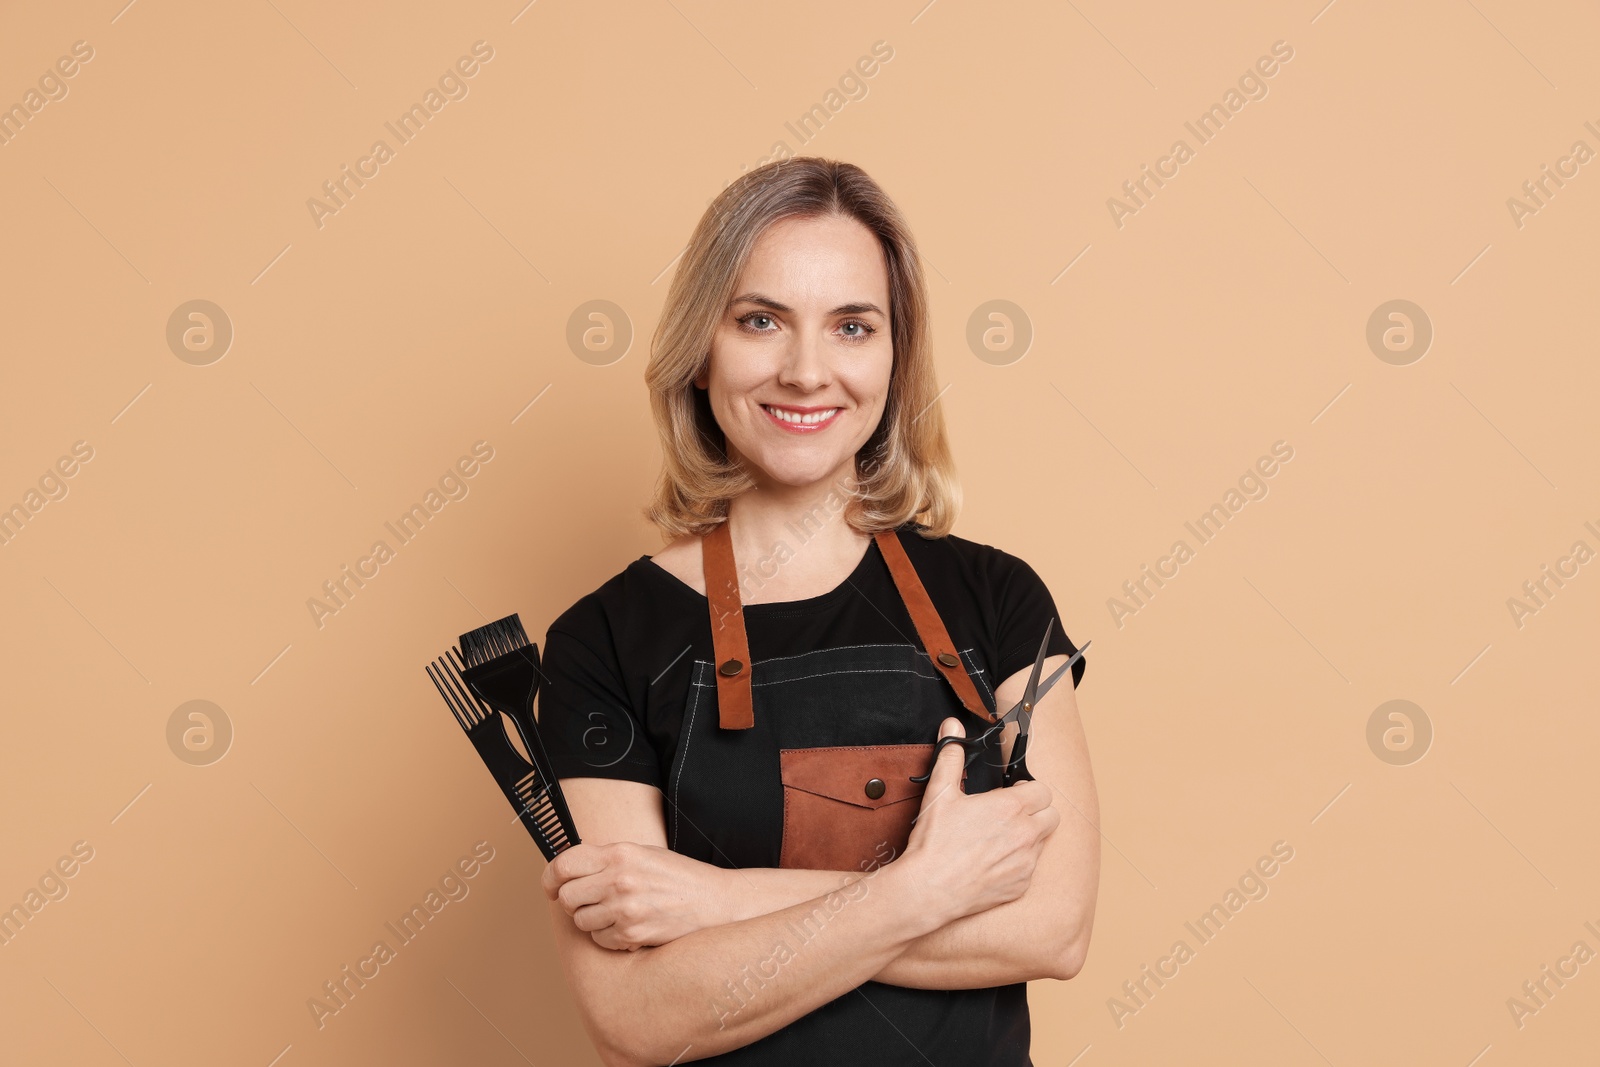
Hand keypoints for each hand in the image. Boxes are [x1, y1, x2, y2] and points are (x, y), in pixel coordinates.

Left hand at [541, 841, 725, 950]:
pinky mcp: (632, 934)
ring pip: (580, 921)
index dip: (550, 879)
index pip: (563, 864)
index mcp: (620, 852)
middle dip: (572, 902)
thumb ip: (607, 859)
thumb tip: (567, 869)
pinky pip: (600, 940)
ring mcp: (625, 908)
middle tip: (589, 902)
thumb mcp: (643, 854)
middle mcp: (619, 879)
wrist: (716, 902)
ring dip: (592, 921)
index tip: (550, 887)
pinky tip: (629, 927)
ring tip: (616, 913)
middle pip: (566, 897)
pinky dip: (609, 937)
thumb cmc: (679, 877)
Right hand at [898, 717, 1059, 920]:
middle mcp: (1026, 834)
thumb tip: (952, 726)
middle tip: (1010, 815)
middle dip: (1036, 812)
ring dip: (1029, 836)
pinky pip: (1031, 868)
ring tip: (999, 838)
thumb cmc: (934, 842)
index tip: (1011, 795)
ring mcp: (1026, 862)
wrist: (929, 890)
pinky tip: (993, 862)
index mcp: (1010, 807)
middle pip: (1052, 815)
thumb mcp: (940, 792)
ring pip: (1044, 842)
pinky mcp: (1021, 885)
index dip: (1028, 790)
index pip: (1043, 790)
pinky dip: (1019, 863)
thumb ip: (950, 755)